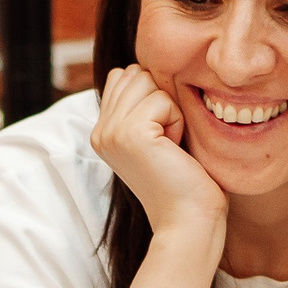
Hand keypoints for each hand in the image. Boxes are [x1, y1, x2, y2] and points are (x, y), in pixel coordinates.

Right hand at [92, 65, 227, 245]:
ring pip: (148, 82)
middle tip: (168, 143)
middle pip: (136, 73)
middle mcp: (99, 131)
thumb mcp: (158, 136)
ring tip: (170, 146)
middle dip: (162, 101)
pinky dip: (177, 121)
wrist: (188, 220)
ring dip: (170, 111)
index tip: (162, 138)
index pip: (124, 76)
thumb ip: (143, 104)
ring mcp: (110, 131)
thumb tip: (143, 67)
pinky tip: (173, 150)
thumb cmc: (185, 180)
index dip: (154, 97)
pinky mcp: (129, 133)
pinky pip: (163, 100)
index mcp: (102, 131)